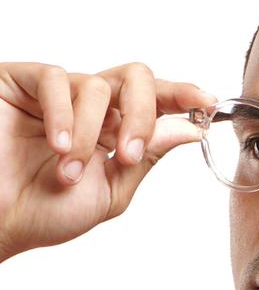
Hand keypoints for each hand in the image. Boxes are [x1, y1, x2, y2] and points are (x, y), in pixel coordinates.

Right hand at [0, 62, 216, 260]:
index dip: (183, 95)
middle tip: (129, 151)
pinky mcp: (20, 83)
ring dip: (90, 133)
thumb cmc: (45, 212)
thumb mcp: (110, 191)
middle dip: (141, 112)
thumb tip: (188, 129)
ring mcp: (56, 94)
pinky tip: (57, 145)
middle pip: (136, 78)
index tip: (207, 102)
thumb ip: (146, 156)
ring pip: (97, 85)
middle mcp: (90, 107)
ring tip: (69, 171)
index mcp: (114, 130)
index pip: (155, 101)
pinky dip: (63, 114)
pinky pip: (55, 78)